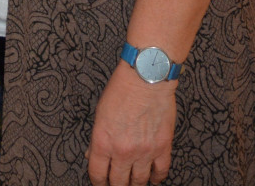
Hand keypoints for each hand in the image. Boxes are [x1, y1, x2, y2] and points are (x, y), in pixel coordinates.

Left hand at [86, 62, 175, 185]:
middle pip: (119, 182)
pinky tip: (153, 178)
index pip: (98, 174)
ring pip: (139, 181)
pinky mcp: (163, 147)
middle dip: (116, 185)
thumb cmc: (121, 90)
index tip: (100, 183)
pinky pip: (161, 171)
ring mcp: (144, 151)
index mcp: (103, 142)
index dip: (98, 182)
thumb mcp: (99, 113)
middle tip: (117, 183)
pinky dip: (157, 178)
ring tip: (133, 182)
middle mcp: (123, 151)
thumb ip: (96, 139)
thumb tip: (92, 155)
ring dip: (135, 183)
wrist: (146, 78)